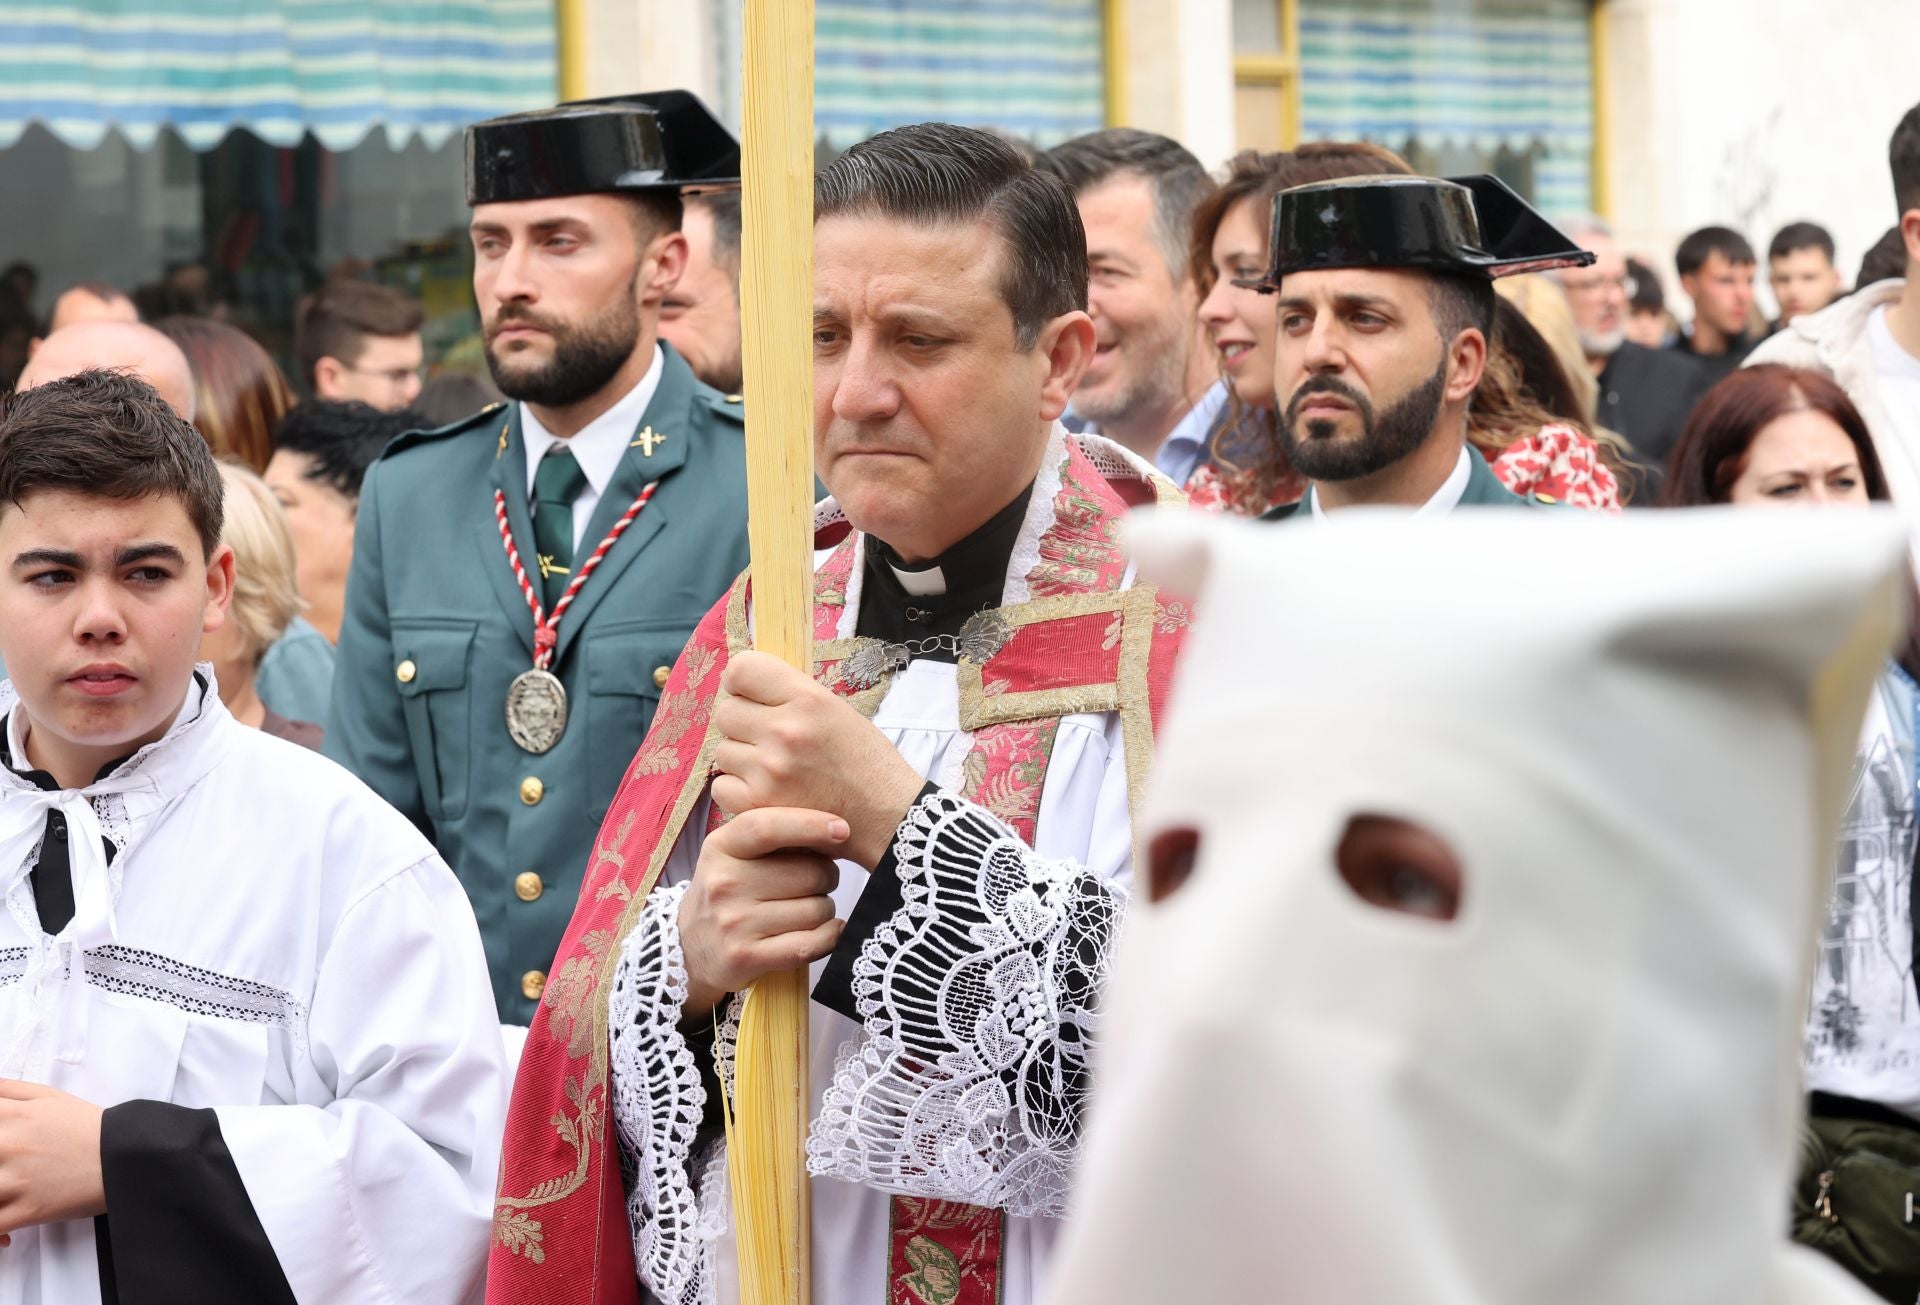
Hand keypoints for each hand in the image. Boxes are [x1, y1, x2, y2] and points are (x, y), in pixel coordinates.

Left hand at [0, 1080, 104, 1238]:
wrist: (126, 1156)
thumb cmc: (87, 1126)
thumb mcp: (48, 1096)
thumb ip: (6, 1090)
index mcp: (10, 1115)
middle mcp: (6, 1146)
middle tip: (1, 1170)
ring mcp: (14, 1180)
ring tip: (2, 1193)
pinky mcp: (26, 1210)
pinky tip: (3, 1231)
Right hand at [679, 806, 849, 1017]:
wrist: (689, 949)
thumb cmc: (726, 893)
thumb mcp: (732, 854)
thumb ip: (772, 835)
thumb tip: (832, 828)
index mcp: (720, 847)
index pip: (768, 827)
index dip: (811, 824)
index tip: (842, 829)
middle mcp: (724, 883)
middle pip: (809, 873)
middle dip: (827, 876)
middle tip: (818, 881)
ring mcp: (734, 922)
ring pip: (816, 910)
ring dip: (825, 910)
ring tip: (809, 908)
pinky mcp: (746, 957)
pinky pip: (809, 944)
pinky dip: (830, 937)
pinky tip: (829, 931)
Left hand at [712, 651, 925, 868]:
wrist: (888, 816)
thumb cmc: (866, 762)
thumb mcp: (837, 711)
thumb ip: (791, 696)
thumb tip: (747, 685)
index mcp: (807, 699)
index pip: (741, 670)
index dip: (741, 682)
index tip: (751, 696)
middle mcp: (785, 730)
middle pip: (726, 711)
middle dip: (743, 724)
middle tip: (768, 739)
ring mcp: (769, 769)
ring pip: (723, 750)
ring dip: (742, 759)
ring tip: (774, 769)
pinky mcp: (758, 805)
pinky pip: (722, 786)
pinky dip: (739, 791)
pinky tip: (766, 792)